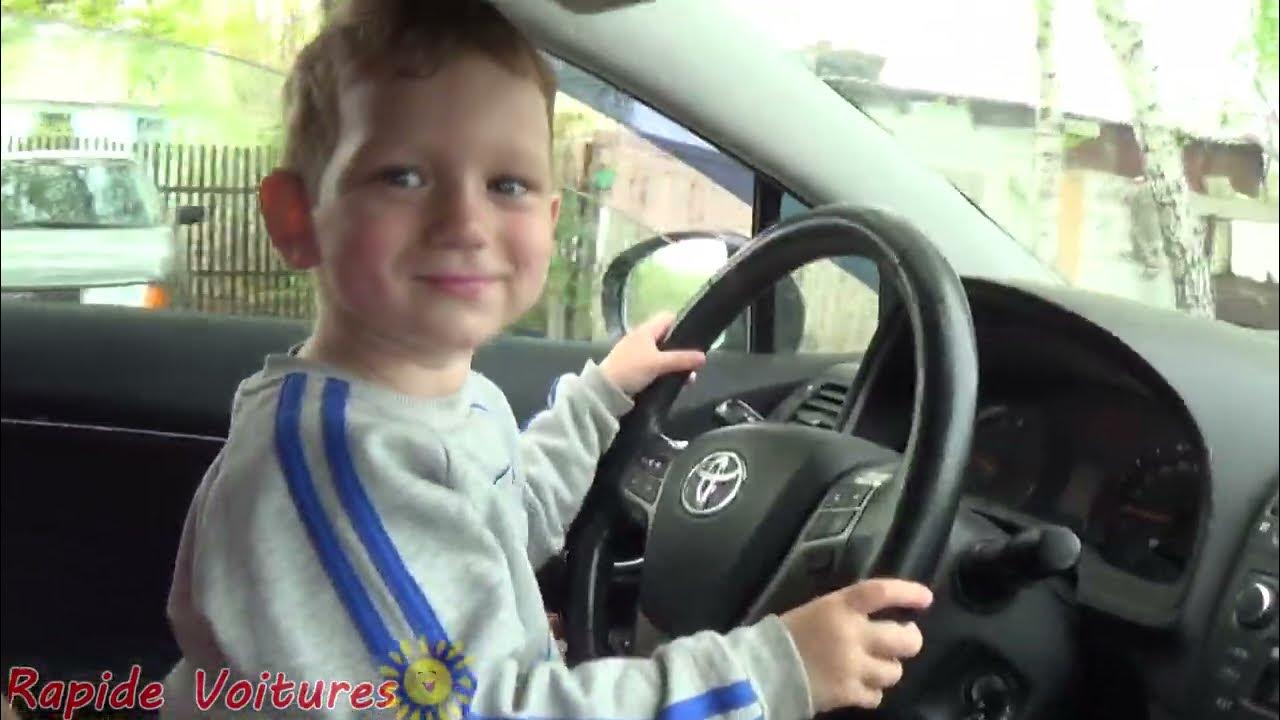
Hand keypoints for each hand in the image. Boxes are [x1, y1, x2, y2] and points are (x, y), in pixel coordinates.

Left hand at [599, 312, 706, 395]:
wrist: (605, 390)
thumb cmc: (631, 369)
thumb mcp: (659, 363)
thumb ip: (682, 359)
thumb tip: (704, 357)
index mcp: (646, 330)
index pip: (668, 318)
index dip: (682, 324)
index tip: (696, 337)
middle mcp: (642, 339)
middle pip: (668, 339)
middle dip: (682, 351)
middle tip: (694, 365)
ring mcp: (638, 354)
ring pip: (663, 355)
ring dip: (675, 365)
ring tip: (688, 379)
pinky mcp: (635, 369)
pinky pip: (656, 367)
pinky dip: (665, 373)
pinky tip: (674, 383)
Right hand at [781, 578, 932, 711]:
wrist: (761, 670)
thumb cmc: (785, 634)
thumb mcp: (816, 610)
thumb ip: (845, 612)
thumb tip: (874, 617)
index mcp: (840, 607)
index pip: (881, 592)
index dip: (907, 592)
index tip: (925, 597)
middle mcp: (852, 635)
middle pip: (904, 639)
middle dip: (911, 639)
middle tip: (906, 638)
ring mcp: (853, 667)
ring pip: (895, 671)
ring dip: (889, 668)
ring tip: (877, 666)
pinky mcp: (848, 693)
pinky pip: (876, 695)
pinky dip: (872, 692)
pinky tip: (861, 686)